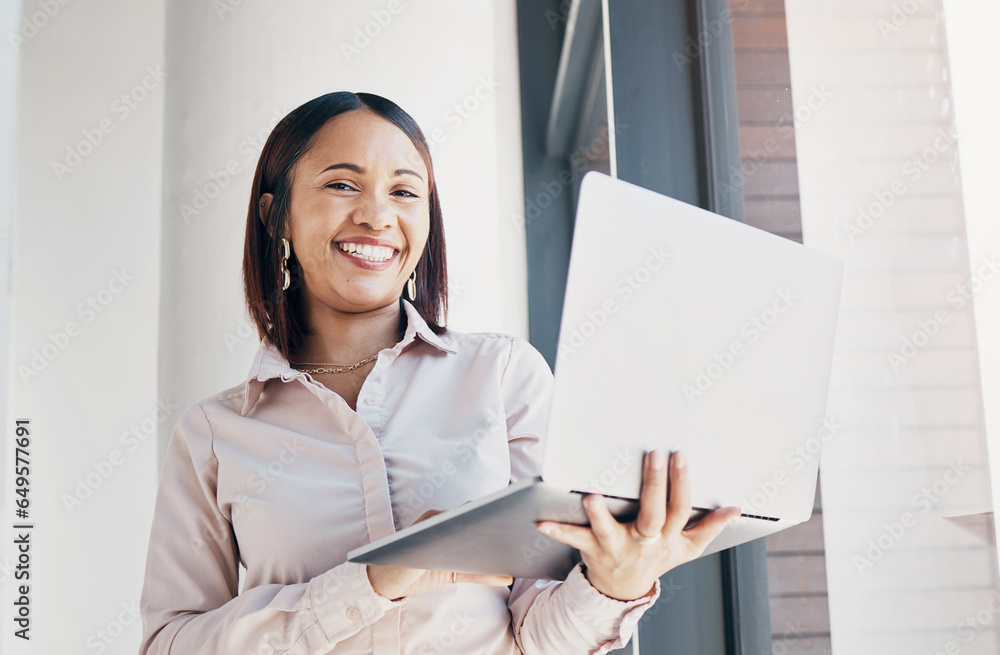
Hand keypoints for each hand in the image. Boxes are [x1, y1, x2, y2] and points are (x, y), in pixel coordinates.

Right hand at [366, 510, 512, 600]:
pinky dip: (461, 537)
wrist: (383, 584)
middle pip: (472, 513)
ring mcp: (429, 522)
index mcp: (449, 523)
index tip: (522, 523)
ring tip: (504, 537)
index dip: (498, 516)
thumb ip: (479, 573)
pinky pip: (443, 531)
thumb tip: (509, 575)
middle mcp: (440, 517)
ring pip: (461, 519)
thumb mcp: (452, 574)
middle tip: (519, 527)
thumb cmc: (417, 573)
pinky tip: (478, 548)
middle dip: (495, 519)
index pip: (477, 516)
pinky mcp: (420, 532)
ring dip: (481, 525)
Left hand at [536, 450, 739, 600]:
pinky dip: (557, 530)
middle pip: (652, 515)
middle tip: (653, 456)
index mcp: (667, 538)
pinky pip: (573, 539)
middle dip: (654, 486)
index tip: (679, 455)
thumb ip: (708, 528)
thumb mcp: (686, 548)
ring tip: (592, 496)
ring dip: (599, 515)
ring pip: (609, 531)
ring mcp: (616, 546)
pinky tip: (542, 521)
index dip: (681, 484)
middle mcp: (643, 542)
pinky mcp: (591, 549)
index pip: (679, 509)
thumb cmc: (655, 558)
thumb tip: (734, 508)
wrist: (623, 590)